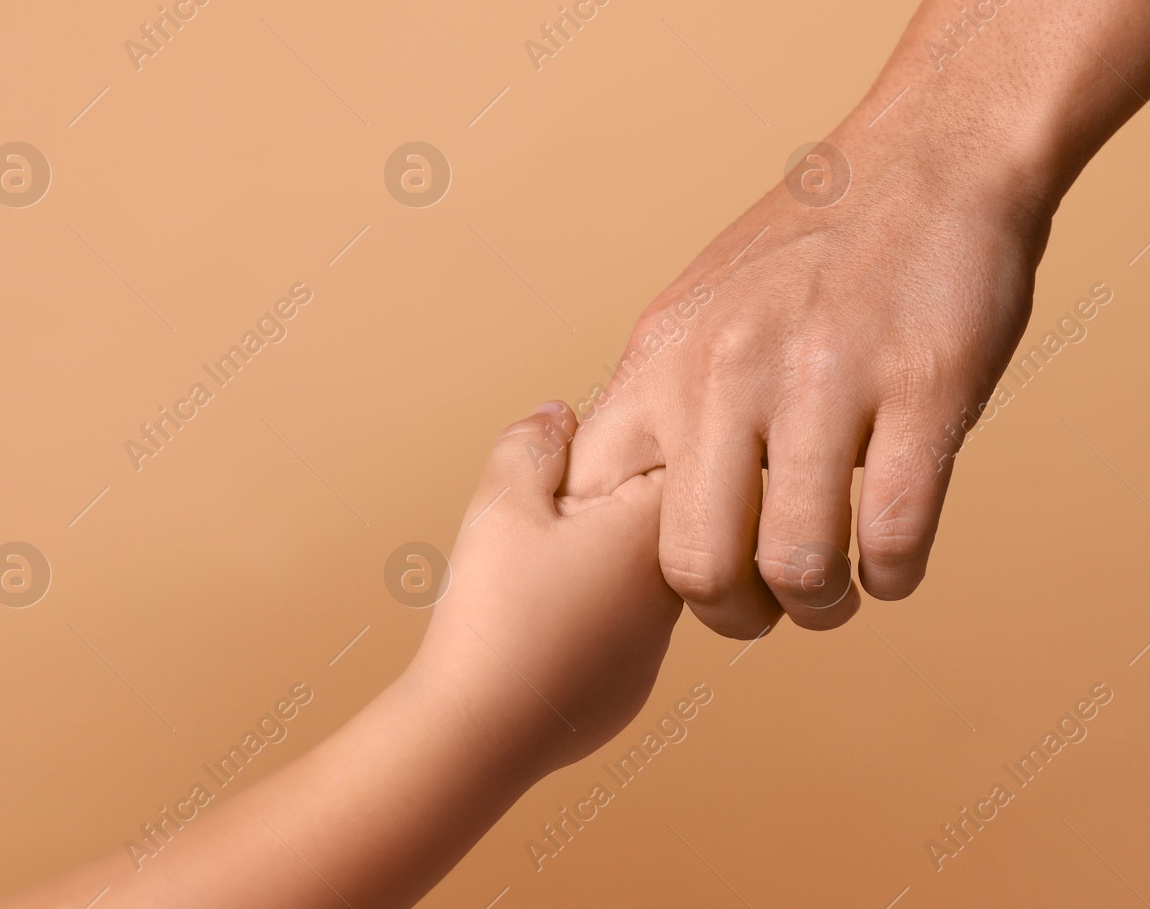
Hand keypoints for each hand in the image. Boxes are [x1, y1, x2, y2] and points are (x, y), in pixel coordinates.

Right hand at [411, 403, 681, 778]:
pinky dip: (578, 624)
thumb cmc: (495, 613)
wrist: (476, 735)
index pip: (671, 460)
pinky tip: (530, 631)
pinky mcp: (625, 692)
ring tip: (525, 583)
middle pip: (650, 522)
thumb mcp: (502, 503)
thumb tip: (561, 414)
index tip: (572, 471)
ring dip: (590, 568)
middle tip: (538, 525)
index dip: (617, 451)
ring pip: (630, 582)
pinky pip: (611, 636)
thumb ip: (533, 445)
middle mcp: (673, 593)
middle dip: (598, 511)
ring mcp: (653, 650)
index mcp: (655, 533)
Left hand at [563, 123, 1050, 637]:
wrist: (931, 154)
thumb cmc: (816, 245)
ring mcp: (823, 380)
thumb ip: (662, 395)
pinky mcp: (920, 389)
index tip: (684, 570)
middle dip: (734, 614)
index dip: (633, 567)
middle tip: (767, 607)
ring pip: (796, 564)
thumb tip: (621, 496)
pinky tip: (893, 560)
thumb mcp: (701, 306)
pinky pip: (893, 535)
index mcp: (662, 356)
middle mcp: (725, 371)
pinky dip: (893, 574)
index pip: (597, 504)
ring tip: (836, 591)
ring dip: (821, 606)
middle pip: (694, 564)